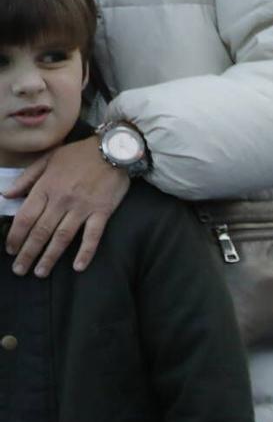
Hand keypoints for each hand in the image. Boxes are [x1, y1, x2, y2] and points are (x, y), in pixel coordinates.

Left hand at [6, 139, 129, 275]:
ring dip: (50, 257)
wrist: (113, 149)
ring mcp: (83, 207)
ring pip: (62, 237)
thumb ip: (26, 178)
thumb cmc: (79, 154)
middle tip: (20, 270)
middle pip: (41, 231)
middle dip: (28, 253)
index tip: (10, 250)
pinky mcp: (102, 212)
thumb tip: (7, 195)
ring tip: (40, 272)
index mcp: (46, 187)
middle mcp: (62, 200)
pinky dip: (85, 252)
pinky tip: (78, 267)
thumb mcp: (47, 159)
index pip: (26, 216)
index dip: (16, 236)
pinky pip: (92, 236)